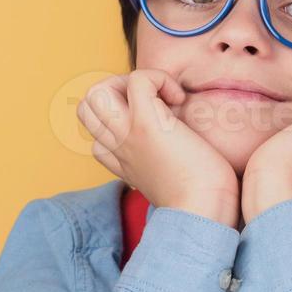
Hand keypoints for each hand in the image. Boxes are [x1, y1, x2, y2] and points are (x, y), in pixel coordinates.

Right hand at [77, 70, 240, 227]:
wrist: (203, 213)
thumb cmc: (201, 202)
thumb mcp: (171, 183)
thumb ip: (163, 166)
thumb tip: (181, 147)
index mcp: (123, 163)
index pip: (97, 136)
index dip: (122, 119)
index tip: (156, 126)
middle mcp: (118, 148)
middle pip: (87, 106)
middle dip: (117, 91)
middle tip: (154, 102)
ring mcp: (127, 135)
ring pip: (97, 90)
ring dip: (130, 81)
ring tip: (161, 96)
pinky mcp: (146, 124)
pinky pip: (137, 80)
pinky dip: (159, 79)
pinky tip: (179, 98)